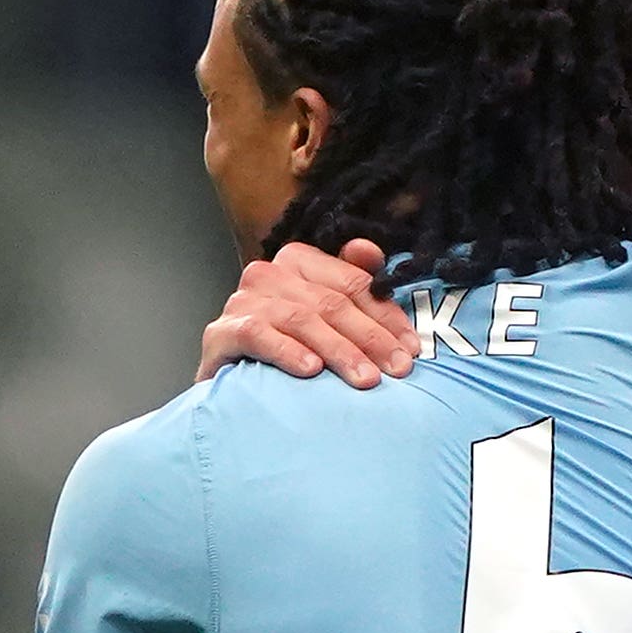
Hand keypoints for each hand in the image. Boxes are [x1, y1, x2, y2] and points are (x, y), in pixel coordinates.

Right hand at [200, 239, 411, 385]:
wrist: (235, 382)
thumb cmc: (288, 347)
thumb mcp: (325, 313)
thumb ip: (352, 281)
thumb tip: (369, 250)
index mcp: (298, 261)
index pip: (353, 283)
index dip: (386, 315)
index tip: (411, 347)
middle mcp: (268, 274)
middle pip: (331, 303)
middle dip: (370, 338)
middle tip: (397, 369)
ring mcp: (242, 302)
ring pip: (301, 319)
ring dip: (339, 350)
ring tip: (365, 379)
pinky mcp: (220, 333)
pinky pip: (258, 335)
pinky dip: (287, 351)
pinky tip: (311, 370)